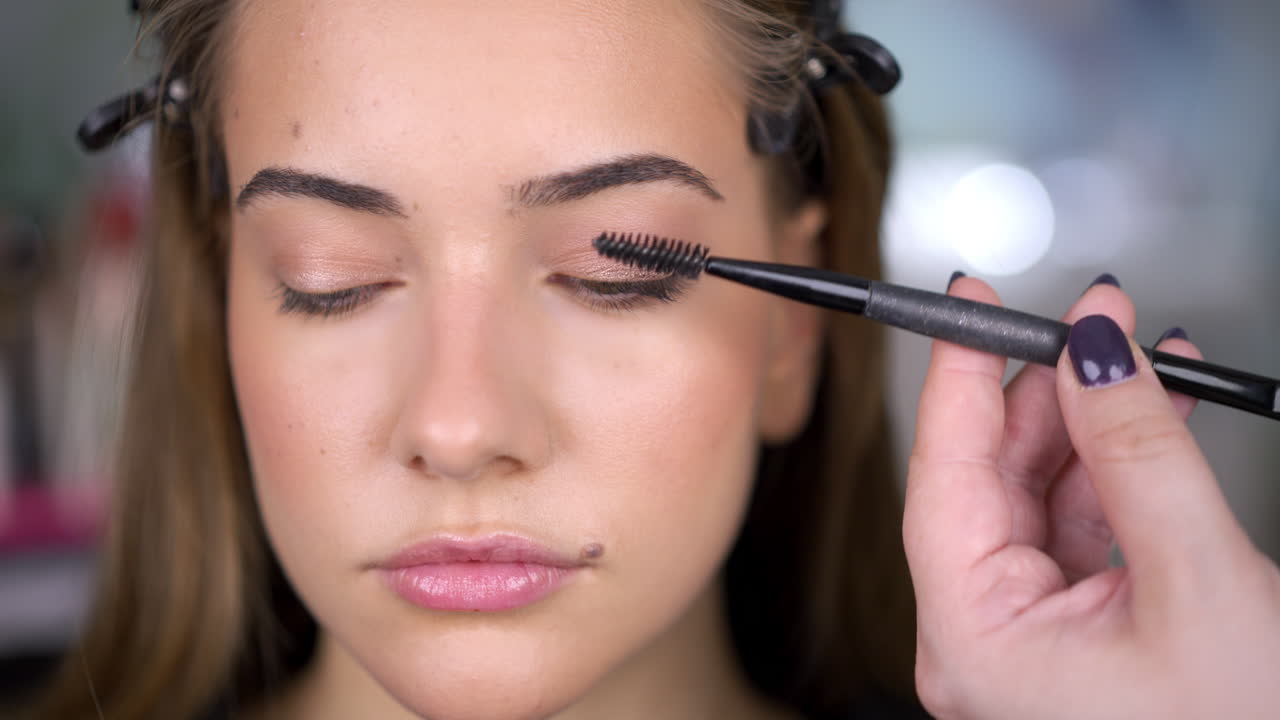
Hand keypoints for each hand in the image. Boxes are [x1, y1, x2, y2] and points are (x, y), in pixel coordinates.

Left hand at [903, 275, 1279, 719]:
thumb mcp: (1196, 581)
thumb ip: (1136, 453)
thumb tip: (1091, 352)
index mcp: (974, 641)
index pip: (940, 475)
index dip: (957, 375)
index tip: (967, 300)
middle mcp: (983, 638)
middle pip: (987, 477)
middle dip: (1043, 387)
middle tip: (1091, 316)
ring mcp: (1026, 637)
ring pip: (1037, 493)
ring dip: (1090, 421)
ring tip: (1139, 353)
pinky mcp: (1073, 631)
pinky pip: (1077, 525)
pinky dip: (1115, 468)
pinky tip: (1154, 413)